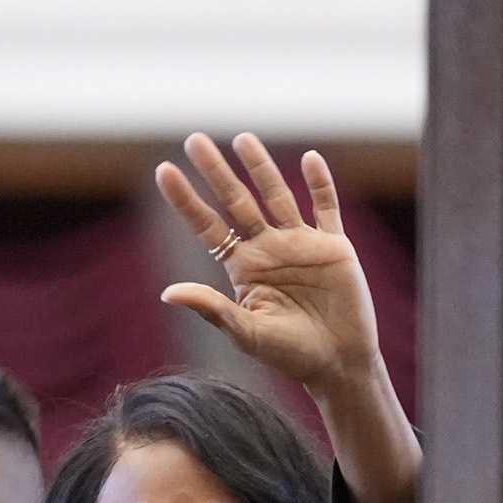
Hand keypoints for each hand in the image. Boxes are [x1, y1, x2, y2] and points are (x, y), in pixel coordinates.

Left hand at [156, 132, 421, 502]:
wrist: (338, 363)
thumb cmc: (289, 354)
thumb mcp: (246, 333)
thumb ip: (212, 309)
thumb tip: (168, 293)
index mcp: (242, 268)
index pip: (207, 226)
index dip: (186, 200)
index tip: (164, 171)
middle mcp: (267, 248)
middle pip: (236, 201)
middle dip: (216, 172)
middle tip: (194, 139)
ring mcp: (300, 243)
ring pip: (276, 195)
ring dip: (260, 168)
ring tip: (242, 139)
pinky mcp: (334, 245)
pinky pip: (326, 207)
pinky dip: (320, 184)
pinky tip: (308, 159)